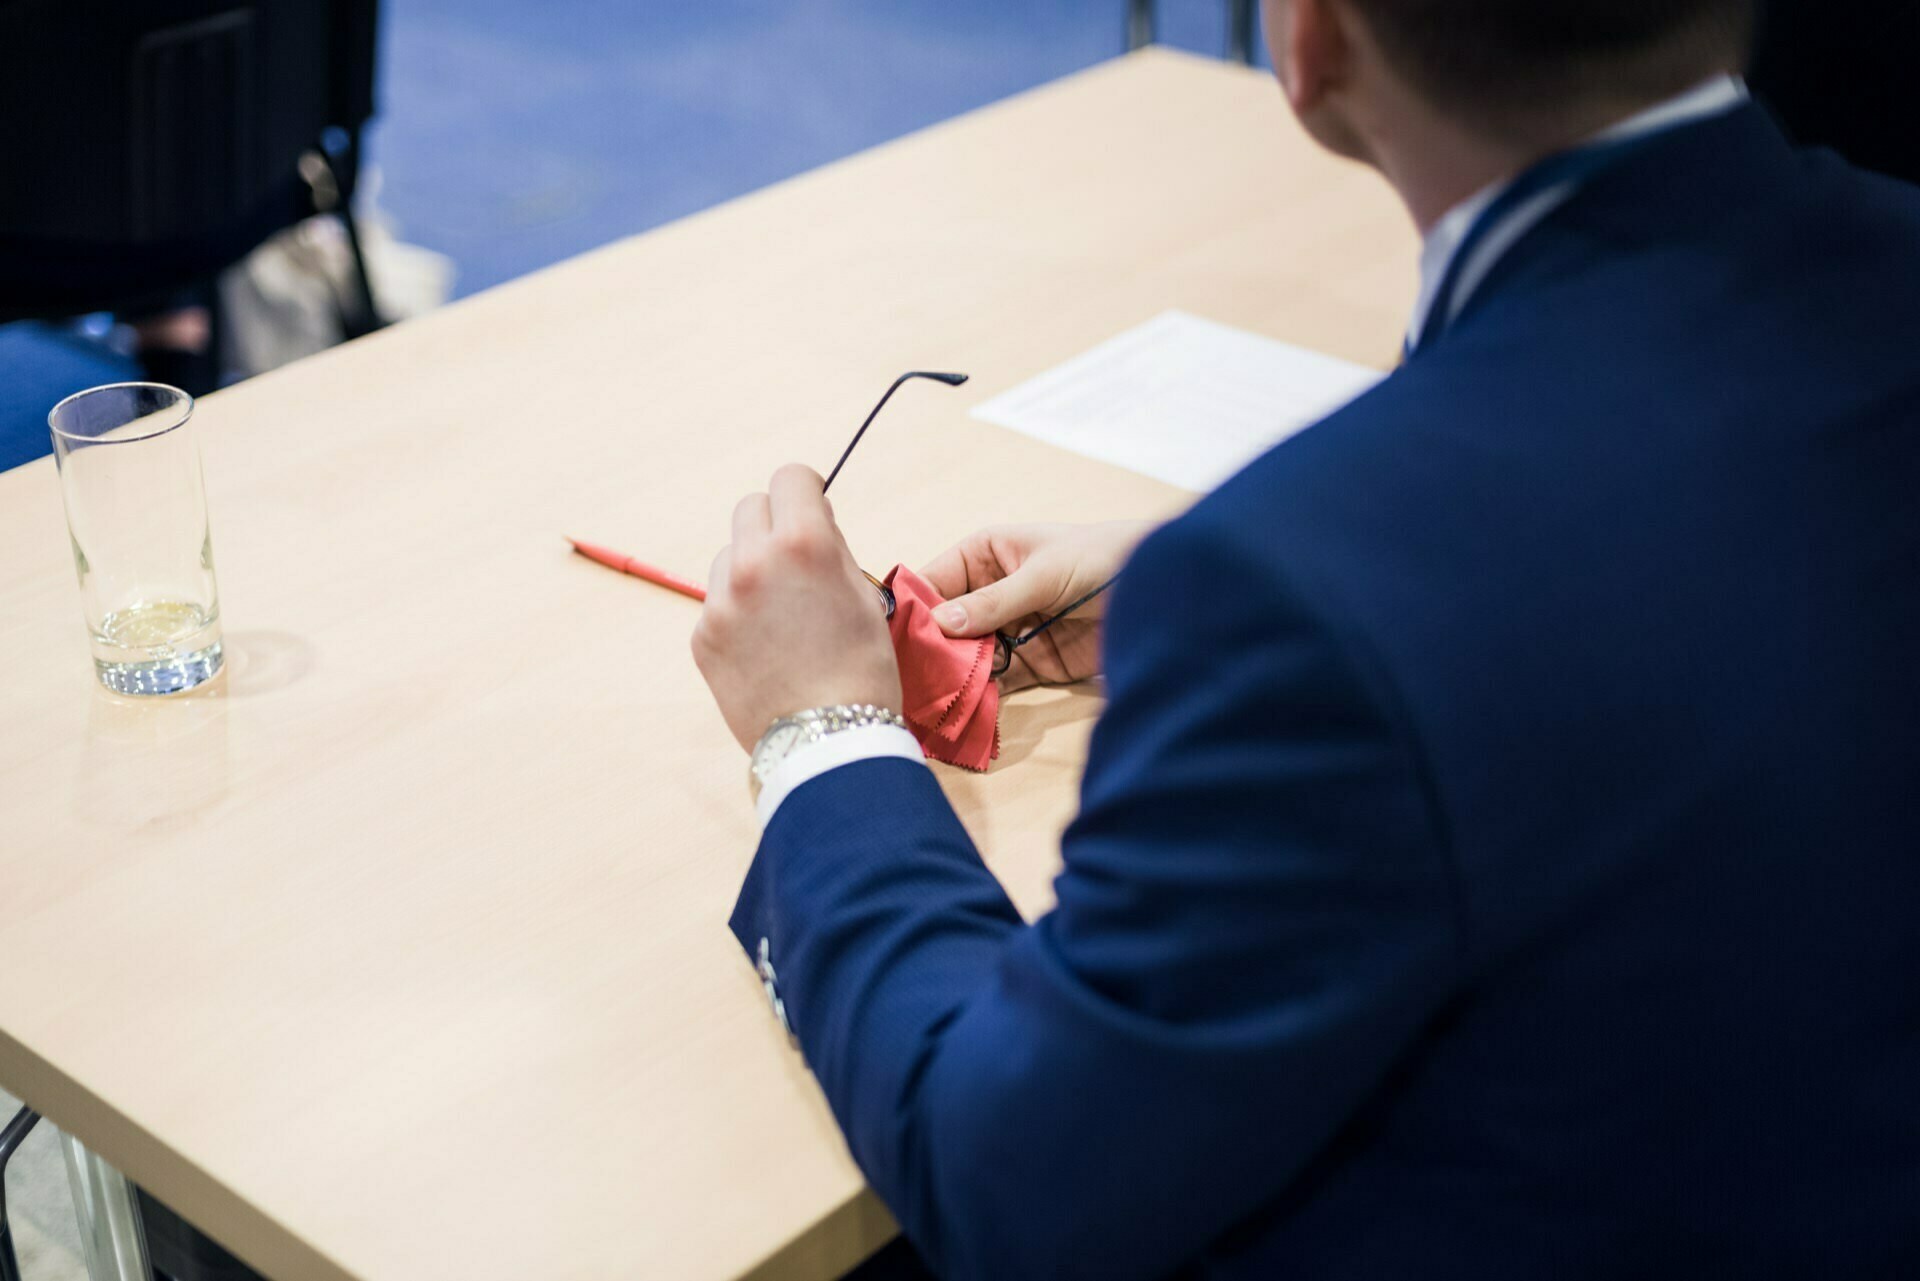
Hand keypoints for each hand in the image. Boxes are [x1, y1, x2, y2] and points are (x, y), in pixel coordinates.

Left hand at [692, 465, 904, 751]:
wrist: (827, 743)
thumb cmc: (861, 670)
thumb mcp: (863, 596)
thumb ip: (831, 548)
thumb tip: (810, 521)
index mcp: (802, 543)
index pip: (790, 477)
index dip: (806, 491)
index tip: (812, 509)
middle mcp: (753, 561)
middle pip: (751, 508)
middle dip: (775, 525)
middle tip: (796, 562)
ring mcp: (720, 600)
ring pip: (730, 556)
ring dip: (752, 570)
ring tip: (783, 616)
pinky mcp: (703, 636)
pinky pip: (718, 603)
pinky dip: (739, 614)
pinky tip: (766, 647)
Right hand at [920, 521, 1153, 691]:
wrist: (1165, 593)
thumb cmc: (1103, 560)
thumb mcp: (1043, 575)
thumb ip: (993, 602)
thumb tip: (941, 624)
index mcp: (986, 555)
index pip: (936, 581)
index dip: (915, 608)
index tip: (894, 638)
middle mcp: (991, 592)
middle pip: (947, 625)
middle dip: (929, 650)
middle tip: (906, 680)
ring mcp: (1010, 629)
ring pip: (967, 656)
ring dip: (951, 677)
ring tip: (926, 701)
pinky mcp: (1034, 663)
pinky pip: (998, 680)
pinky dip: (981, 695)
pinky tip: (962, 710)